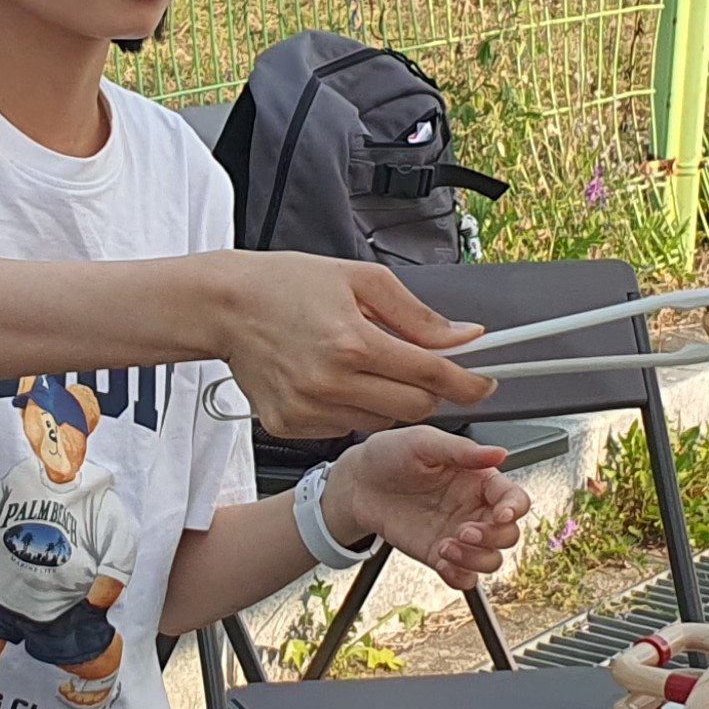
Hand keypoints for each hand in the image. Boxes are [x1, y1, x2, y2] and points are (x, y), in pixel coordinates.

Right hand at [207, 253, 491, 439]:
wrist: (225, 306)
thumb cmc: (285, 285)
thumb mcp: (361, 280)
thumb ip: (417, 315)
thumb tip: (463, 336)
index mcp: (352, 341)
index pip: (431, 375)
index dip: (467, 382)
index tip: (484, 383)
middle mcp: (330, 382)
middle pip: (414, 407)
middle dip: (429, 390)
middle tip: (419, 366)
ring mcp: (309, 410)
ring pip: (382, 421)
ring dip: (389, 399)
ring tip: (362, 364)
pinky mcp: (291, 426)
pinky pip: (345, 428)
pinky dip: (353, 408)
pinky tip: (332, 379)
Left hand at [328, 429, 531, 584]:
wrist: (358, 483)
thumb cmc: (390, 455)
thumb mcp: (423, 442)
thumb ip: (462, 451)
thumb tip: (499, 453)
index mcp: (478, 480)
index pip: (515, 498)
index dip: (515, 508)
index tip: (502, 514)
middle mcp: (474, 509)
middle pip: (508, 534)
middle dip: (492, 538)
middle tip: (463, 531)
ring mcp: (458, 535)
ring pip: (491, 559)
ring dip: (475, 559)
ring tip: (445, 546)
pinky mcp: (439, 555)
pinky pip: (464, 577)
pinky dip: (459, 576)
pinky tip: (442, 562)